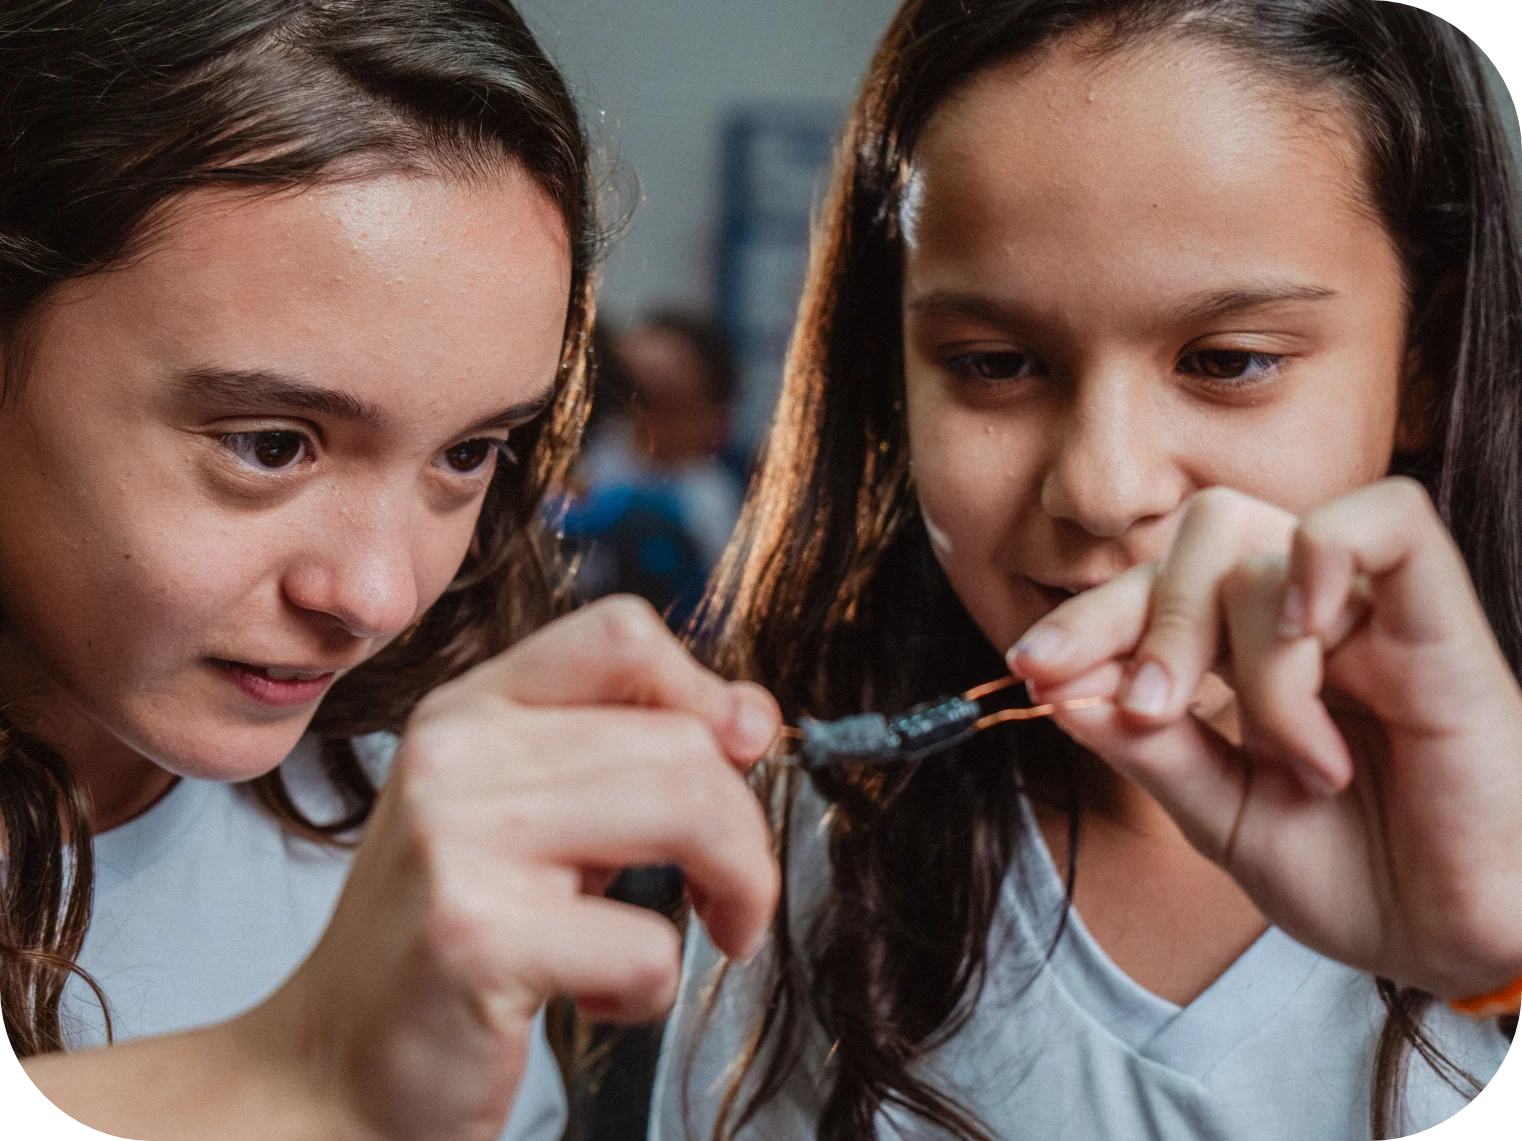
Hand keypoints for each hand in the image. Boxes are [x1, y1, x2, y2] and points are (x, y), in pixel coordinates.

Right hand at [244, 595, 780, 1140]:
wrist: (331, 1068)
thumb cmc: (449, 938)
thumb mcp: (527, 814)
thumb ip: (626, 752)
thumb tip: (752, 717)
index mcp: (468, 711)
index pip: (621, 633)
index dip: (705, 693)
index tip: (732, 761)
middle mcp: (455, 756)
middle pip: (681, 740)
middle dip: (743, 830)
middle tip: (733, 895)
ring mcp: (456, 842)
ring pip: (686, 813)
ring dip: (735, 890)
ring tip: (701, 933)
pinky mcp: (473, 939)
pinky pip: (648, 945)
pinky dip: (652, 990)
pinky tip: (598, 998)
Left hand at [1008, 479, 1521, 1002]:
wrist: (1462, 942)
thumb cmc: (1360, 876)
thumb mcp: (1223, 817)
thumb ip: (1152, 751)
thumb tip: (1065, 690)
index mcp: (1255, 651)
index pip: (1159, 585)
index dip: (1089, 617)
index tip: (1033, 667)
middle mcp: (1311, 616)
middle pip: (1204, 534)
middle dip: (1148, 618)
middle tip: (1154, 708)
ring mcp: (1375, 613)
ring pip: (1266, 547)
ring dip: (1249, 659)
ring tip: (1291, 757)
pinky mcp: (1444, 624)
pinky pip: (1387, 521)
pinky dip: (1324, 558)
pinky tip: (1311, 635)